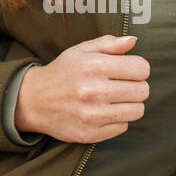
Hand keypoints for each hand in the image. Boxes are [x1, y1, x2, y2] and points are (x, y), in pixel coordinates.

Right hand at [14, 35, 149, 143]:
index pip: (142, 69)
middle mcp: (93, 91)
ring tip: (115, 99)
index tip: (129, 70)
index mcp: (93, 66)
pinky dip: (118, 120)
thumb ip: (108, 44)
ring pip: (137, 111)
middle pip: (143, 91)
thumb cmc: (62, 73)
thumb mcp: (81, 50)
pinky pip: (123, 127)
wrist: (32, 101)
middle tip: (122, 85)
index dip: (139, 68)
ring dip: (130, 104)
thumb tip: (133, 41)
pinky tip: (104, 112)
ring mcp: (91, 115)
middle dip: (137, 86)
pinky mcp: (89, 134)